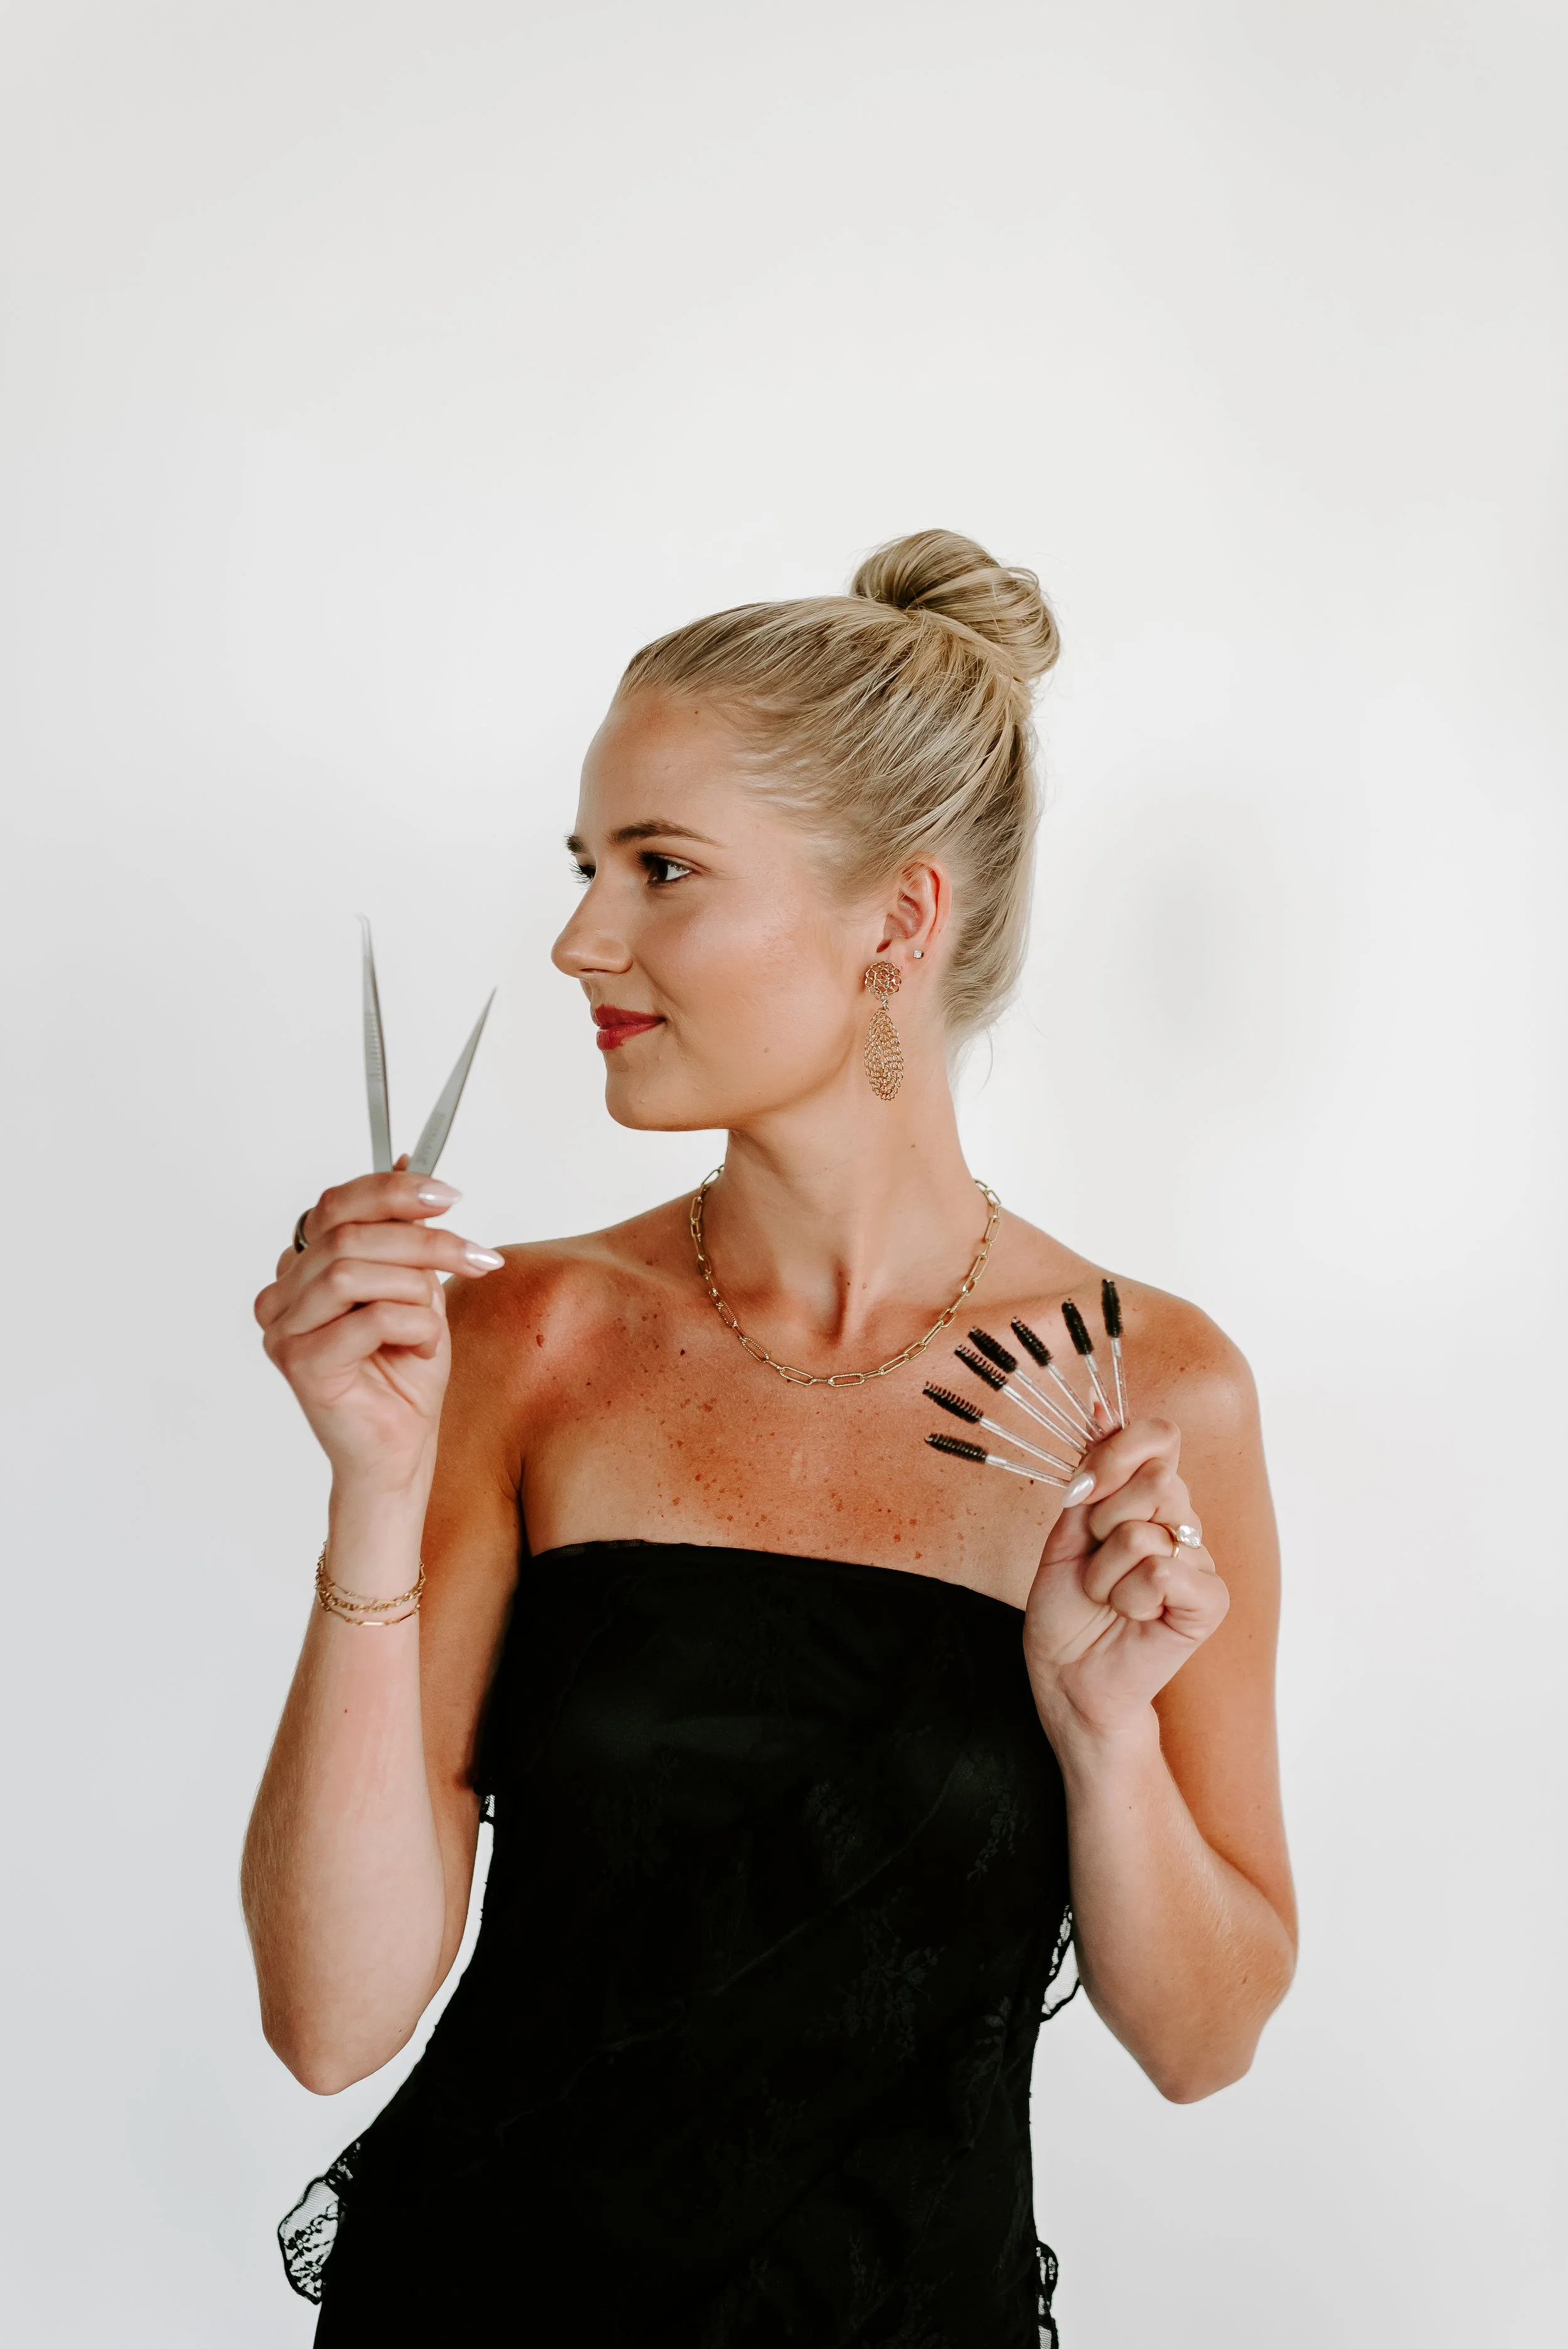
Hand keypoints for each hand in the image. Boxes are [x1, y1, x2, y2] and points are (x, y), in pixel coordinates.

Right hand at [254, 1168, 504, 1493]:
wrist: (400, 1452)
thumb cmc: (404, 1374)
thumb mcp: (417, 1288)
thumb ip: (405, 1233)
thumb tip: (411, 1166)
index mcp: (302, 1268)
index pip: (336, 1204)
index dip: (392, 1192)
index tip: (449, 1196)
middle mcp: (281, 1294)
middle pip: (347, 1234)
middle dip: (422, 1240)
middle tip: (474, 1255)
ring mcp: (282, 1328)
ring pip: (353, 1271)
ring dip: (416, 1287)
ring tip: (437, 1322)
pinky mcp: (299, 1363)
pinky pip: (368, 1318)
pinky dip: (413, 1327)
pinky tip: (422, 1351)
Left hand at [1022, 1416, 1228, 1743]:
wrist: (1067, 1675)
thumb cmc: (1067, 1607)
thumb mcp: (1068, 1527)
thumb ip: (1093, 1470)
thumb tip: (1100, 1406)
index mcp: (1151, 1496)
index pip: (1159, 1437)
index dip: (1116, 1454)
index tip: (1083, 1492)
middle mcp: (1182, 1521)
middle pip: (1153, 1480)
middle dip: (1101, 1524)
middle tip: (1094, 1561)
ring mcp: (1200, 1561)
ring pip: (1144, 1533)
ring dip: (1105, 1571)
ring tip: (1107, 1596)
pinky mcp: (1209, 1600)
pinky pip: (1162, 1573)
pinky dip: (1128, 1598)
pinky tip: (1130, 1617)